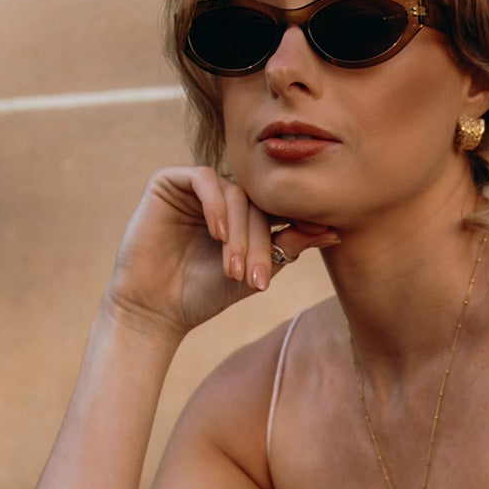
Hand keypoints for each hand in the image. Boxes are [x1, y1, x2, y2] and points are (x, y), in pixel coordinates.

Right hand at [103, 166, 339, 338]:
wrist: (155, 310)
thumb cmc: (203, 295)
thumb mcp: (255, 272)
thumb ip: (289, 246)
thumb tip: (334, 231)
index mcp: (242, 216)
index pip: (276, 208)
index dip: (298, 222)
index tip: (325, 235)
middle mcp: (221, 198)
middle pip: (257, 203)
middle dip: (261, 242)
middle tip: (257, 280)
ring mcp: (195, 189)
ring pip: (235, 194)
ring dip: (240, 233)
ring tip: (234, 270)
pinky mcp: (168, 181)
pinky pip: (204, 179)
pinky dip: (216, 206)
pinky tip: (218, 236)